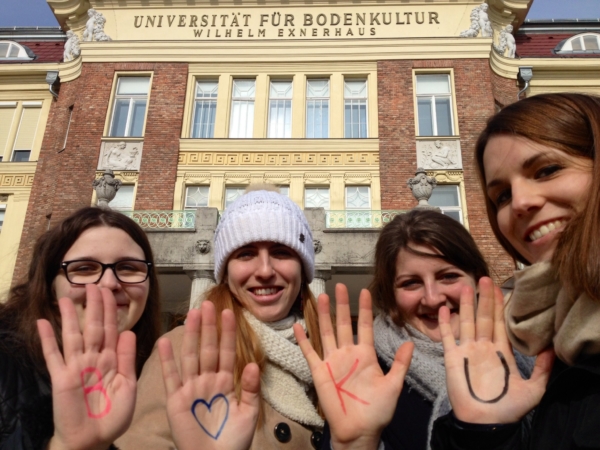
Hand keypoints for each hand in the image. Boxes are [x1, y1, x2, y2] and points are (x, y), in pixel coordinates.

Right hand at [38, 285, 136, 449]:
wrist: (94, 440)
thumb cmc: (114, 416)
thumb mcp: (128, 386)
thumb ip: (127, 358)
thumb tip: (128, 331)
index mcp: (111, 360)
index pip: (111, 330)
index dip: (110, 311)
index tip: (109, 291)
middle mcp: (93, 359)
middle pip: (93, 328)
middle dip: (93, 307)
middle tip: (92, 285)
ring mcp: (76, 367)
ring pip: (73, 336)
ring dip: (69, 317)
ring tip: (66, 298)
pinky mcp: (61, 378)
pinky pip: (53, 356)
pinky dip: (47, 340)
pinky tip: (43, 323)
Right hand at [158, 301, 259, 449]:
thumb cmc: (233, 442)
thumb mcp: (248, 414)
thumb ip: (251, 389)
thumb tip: (252, 364)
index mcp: (225, 383)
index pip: (227, 352)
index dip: (227, 333)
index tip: (228, 312)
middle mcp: (207, 381)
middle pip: (207, 348)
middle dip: (208, 327)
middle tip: (207, 304)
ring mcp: (191, 389)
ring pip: (190, 356)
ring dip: (190, 335)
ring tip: (191, 314)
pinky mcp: (175, 401)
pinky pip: (170, 378)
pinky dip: (167, 360)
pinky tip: (164, 342)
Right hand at [294, 284, 413, 449]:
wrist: (359, 431)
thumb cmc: (377, 411)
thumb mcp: (393, 386)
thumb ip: (400, 364)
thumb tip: (409, 343)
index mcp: (366, 355)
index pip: (364, 326)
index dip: (364, 309)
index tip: (365, 291)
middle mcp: (348, 354)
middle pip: (343, 324)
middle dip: (341, 305)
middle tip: (339, 286)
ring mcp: (333, 362)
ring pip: (327, 332)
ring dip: (323, 315)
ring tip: (320, 297)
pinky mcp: (320, 372)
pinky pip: (310, 352)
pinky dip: (304, 340)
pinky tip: (299, 326)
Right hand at [439, 277, 553, 423]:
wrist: (485, 423)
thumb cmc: (508, 408)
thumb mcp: (534, 390)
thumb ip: (542, 369)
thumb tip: (552, 348)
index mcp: (501, 352)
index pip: (500, 323)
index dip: (500, 305)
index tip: (500, 287)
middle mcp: (483, 347)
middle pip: (483, 317)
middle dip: (484, 298)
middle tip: (484, 278)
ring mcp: (466, 351)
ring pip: (466, 322)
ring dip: (465, 305)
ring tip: (465, 287)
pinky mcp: (452, 358)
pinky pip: (448, 337)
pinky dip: (445, 323)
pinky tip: (444, 309)